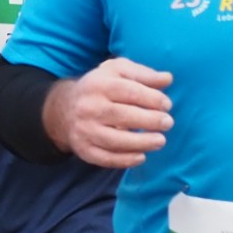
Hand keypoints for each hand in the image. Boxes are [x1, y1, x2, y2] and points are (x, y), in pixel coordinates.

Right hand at [45, 57, 171, 168]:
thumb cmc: (100, 87)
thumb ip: (143, 74)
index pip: (130, 91)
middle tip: (168, 123)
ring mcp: (84, 130)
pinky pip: (105, 158)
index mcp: (99, 84)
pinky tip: (142, 157)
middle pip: (122, 116)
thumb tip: (168, 79)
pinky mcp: (83, 149)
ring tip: (160, 141)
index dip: (153, 99)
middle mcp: (89, 107)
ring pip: (114, 140)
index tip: (167, 105)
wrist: (64, 109)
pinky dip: (125, 160)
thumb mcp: (118, 71)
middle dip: (150, 121)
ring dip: (141, 143)